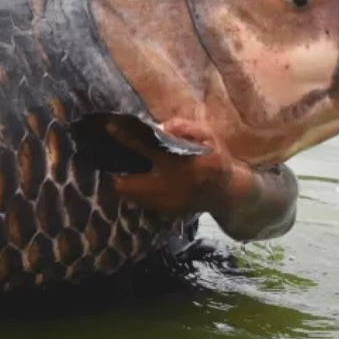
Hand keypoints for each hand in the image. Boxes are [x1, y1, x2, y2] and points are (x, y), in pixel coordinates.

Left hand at [108, 116, 251, 217]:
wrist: (229, 193)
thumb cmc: (217, 160)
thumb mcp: (208, 137)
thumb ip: (185, 128)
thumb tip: (161, 126)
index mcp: (181, 163)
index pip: (146, 147)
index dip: (125, 136)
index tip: (109, 127)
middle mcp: (171, 186)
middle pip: (127, 184)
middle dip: (119, 172)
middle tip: (120, 158)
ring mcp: (167, 203)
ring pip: (132, 196)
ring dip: (128, 183)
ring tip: (132, 170)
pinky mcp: (167, 212)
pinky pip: (142, 202)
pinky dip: (139, 193)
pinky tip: (146, 182)